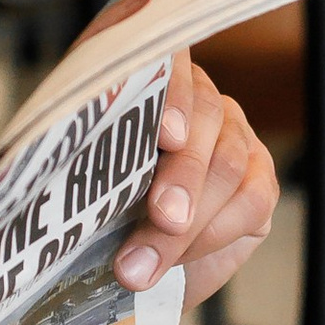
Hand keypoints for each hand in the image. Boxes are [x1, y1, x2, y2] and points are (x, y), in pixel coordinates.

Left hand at [77, 16, 277, 311]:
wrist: (126, 249)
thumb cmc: (93, 201)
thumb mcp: (79, 175)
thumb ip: (84, 161)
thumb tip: (67, 179)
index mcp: (147, 74)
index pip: (168, 61)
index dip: (171, 93)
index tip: (166, 135)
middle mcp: (198, 94)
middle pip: (204, 118)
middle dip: (182, 176)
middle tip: (161, 218)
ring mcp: (233, 133)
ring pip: (228, 164)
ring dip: (190, 221)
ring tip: (145, 263)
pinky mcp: (257, 177)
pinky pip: (252, 200)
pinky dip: (213, 234)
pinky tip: (180, 257)